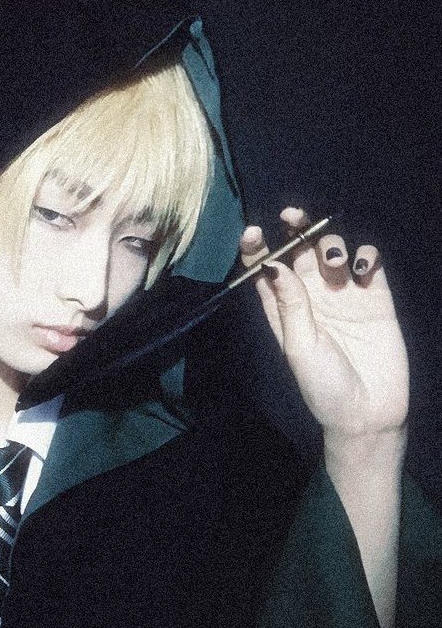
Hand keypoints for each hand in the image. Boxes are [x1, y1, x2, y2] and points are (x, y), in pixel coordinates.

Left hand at [240, 207, 408, 439]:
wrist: (368, 413)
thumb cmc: (324, 387)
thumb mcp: (300, 346)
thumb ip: (290, 304)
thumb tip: (272, 263)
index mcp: (283, 308)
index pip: (265, 268)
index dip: (257, 247)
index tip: (252, 231)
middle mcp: (311, 296)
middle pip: (298, 250)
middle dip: (295, 228)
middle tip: (293, 215)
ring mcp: (344, 294)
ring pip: (332, 250)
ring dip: (330, 244)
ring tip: (334, 262)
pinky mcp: (375, 297)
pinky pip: (368, 262)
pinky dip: (366, 256)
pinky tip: (363, 269)